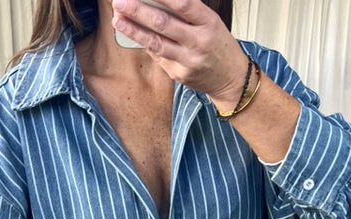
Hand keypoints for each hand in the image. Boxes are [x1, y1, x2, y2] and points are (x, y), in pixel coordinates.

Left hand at [111, 0, 247, 107]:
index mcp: (208, 23)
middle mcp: (199, 42)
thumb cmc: (218, 46)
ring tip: (119, 20)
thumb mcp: (210, 23)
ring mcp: (188, 61)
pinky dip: (146, 44)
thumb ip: (187, 13)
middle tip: (120, 2)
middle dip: (138, 11)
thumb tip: (156, 2)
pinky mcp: (180, 75)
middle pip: (163, 23)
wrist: (231, 78)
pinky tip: (134, 35)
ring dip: (134, 30)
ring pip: (156, 43)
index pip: (183, 4)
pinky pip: (159, 57)